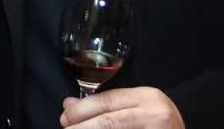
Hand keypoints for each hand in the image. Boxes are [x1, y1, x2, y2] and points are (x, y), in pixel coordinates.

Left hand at [60, 87, 185, 128]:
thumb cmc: (158, 124)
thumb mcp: (138, 108)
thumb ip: (107, 106)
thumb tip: (69, 105)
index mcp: (148, 97)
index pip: (108, 100)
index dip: (82, 109)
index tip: (65, 116)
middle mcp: (155, 113)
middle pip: (109, 121)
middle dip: (81, 126)